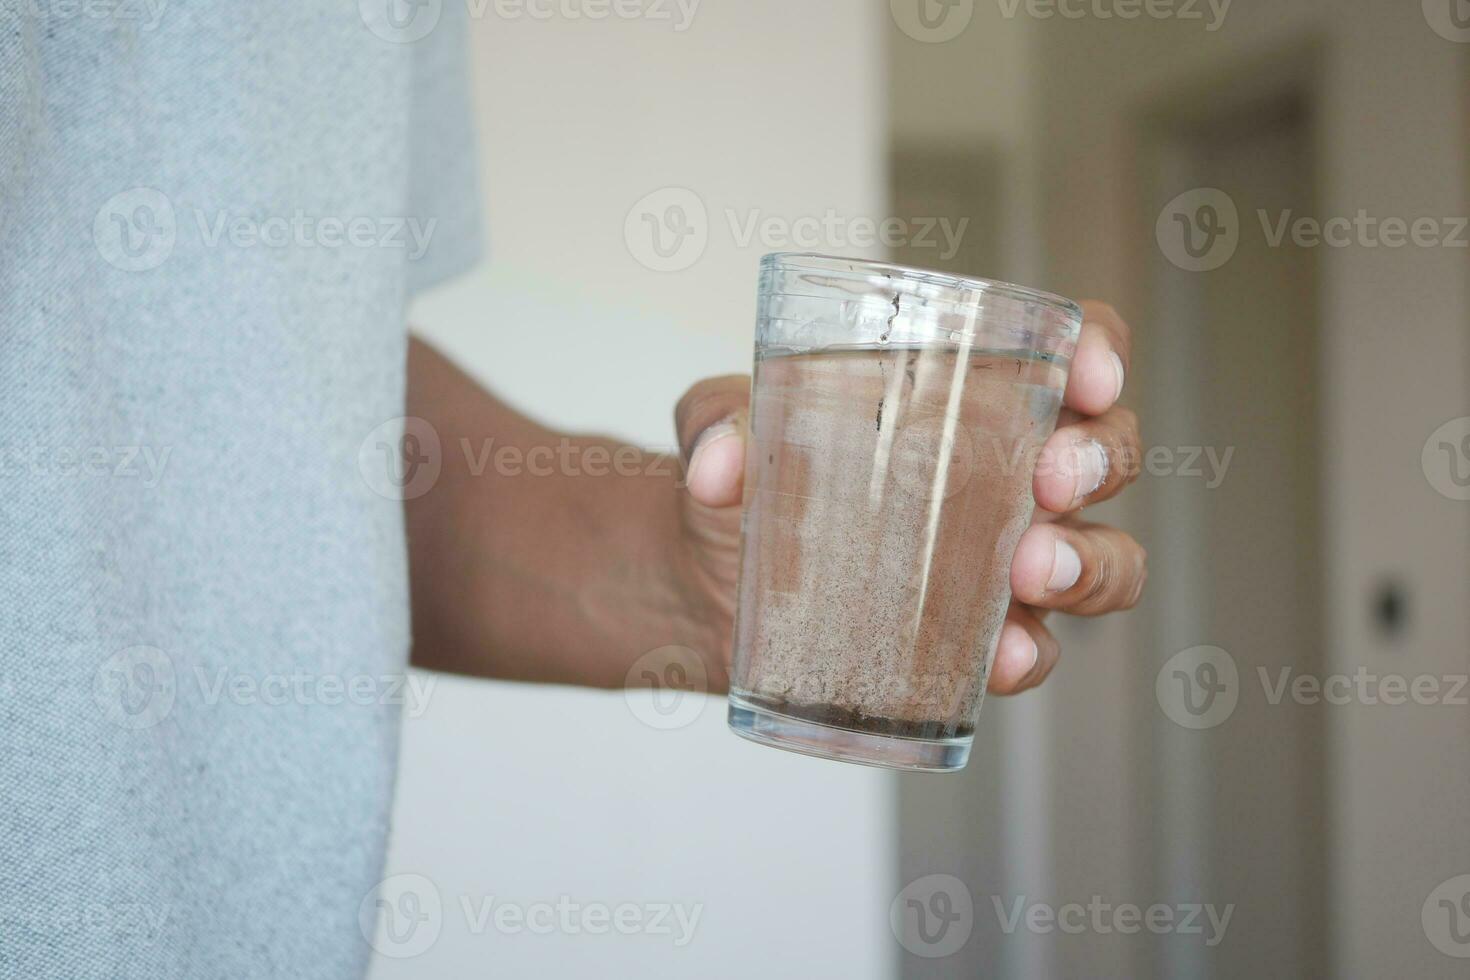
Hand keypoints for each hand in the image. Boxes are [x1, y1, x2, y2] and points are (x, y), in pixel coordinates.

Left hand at [671, 300, 1145, 694]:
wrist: (705, 584)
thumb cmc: (744, 478)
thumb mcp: (719, 430)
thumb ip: (714, 422)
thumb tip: (720, 463)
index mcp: (967, 394)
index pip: (1065, 354)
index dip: (1101, 352)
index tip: (1089, 375)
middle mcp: (1006, 474)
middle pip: (1107, 452)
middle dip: (1100, 460)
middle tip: (1051, 477)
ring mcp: (1000, 561)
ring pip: (1103, 559)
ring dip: (1091, 564)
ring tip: (1036, 571)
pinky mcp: (973, 639)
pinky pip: (1034, 649)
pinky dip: (1027, 654)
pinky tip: (999, 655)